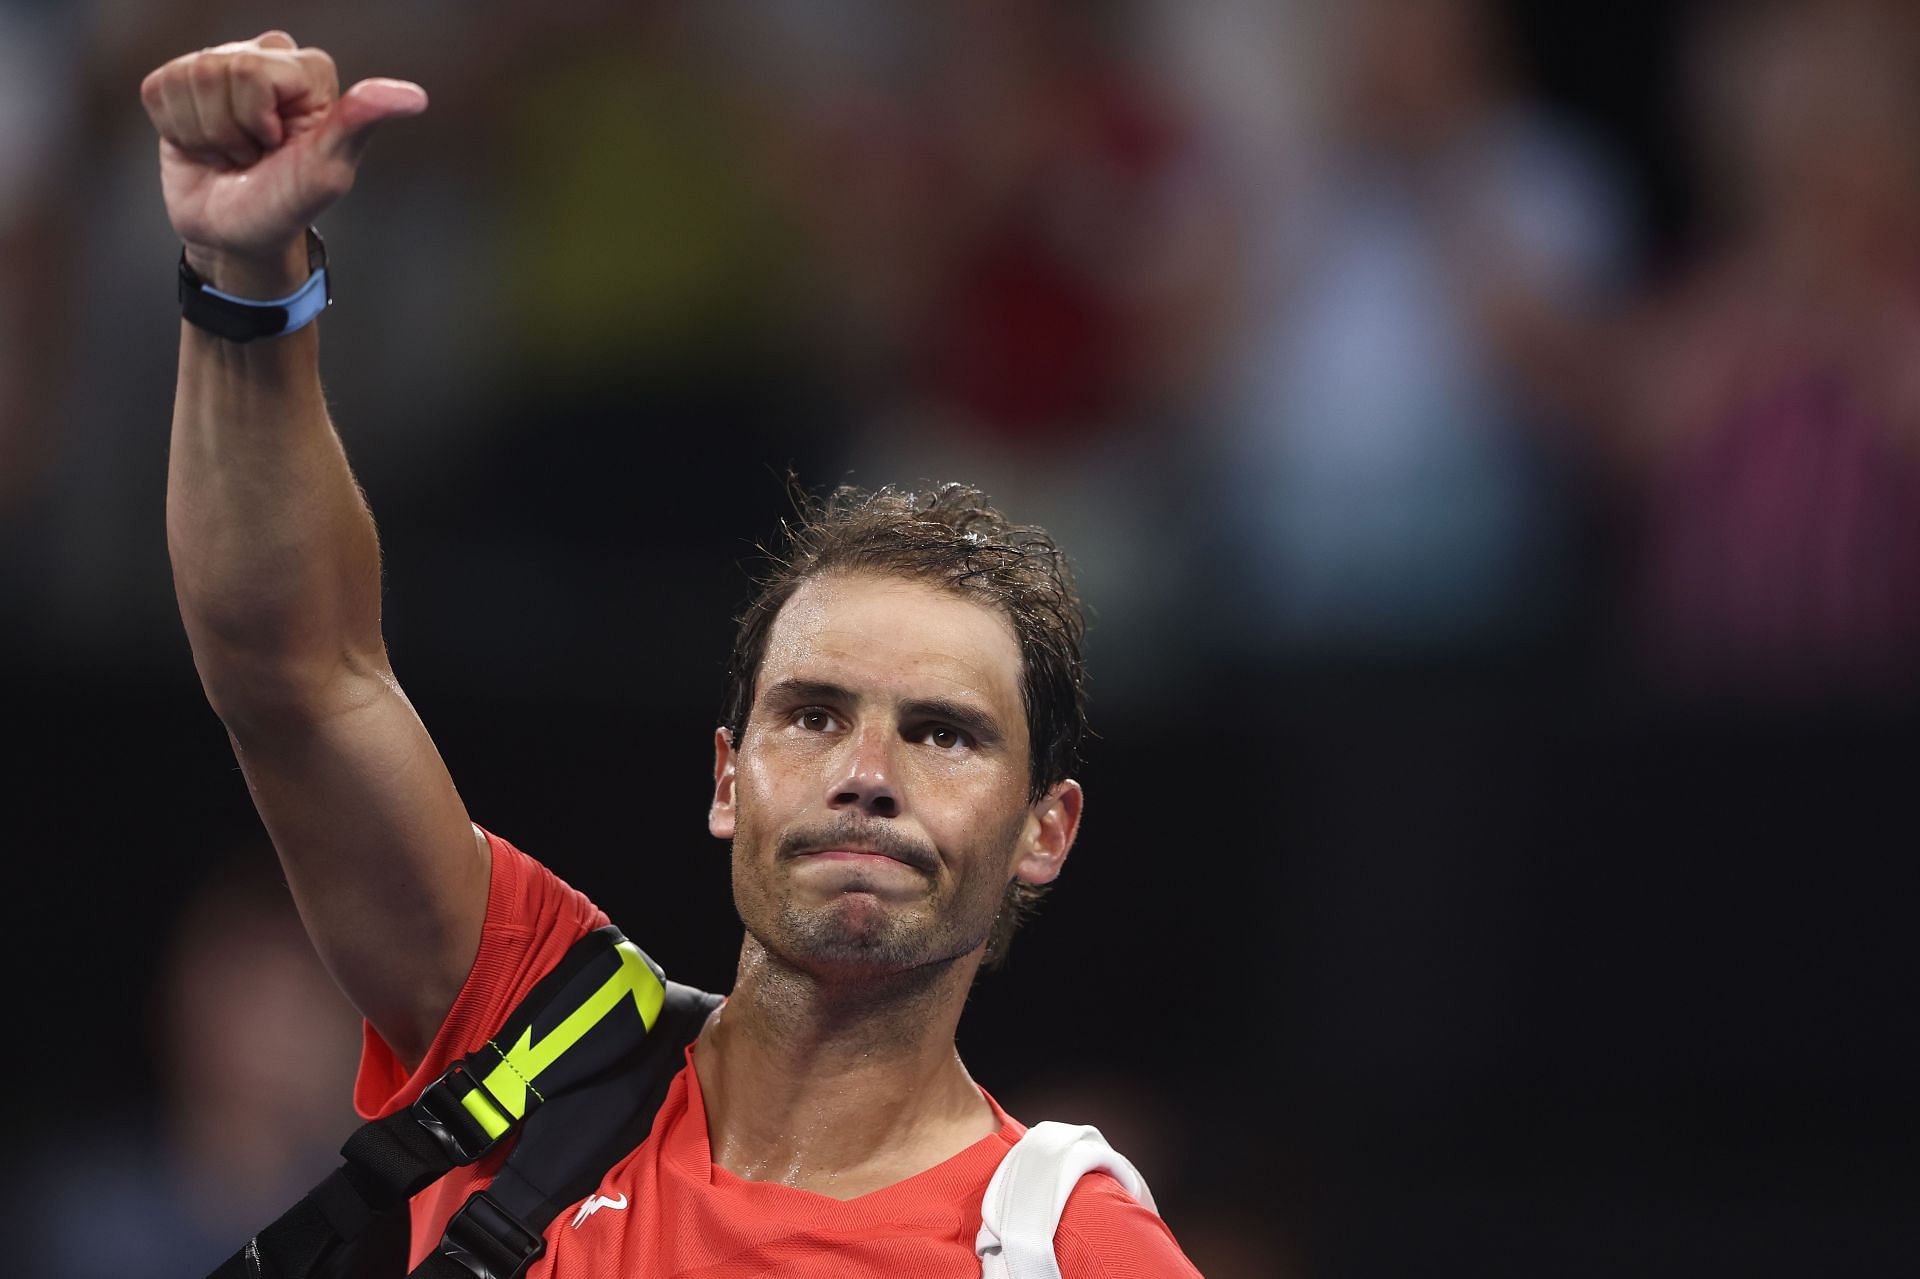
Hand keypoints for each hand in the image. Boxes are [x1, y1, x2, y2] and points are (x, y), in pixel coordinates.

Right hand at [140, 31, 425, 294]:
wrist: (236, 235)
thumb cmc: (287, 204)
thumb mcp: (327, 172)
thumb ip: (360, 125)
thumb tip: (415, 97)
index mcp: (309, 71)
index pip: (256, 72)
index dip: (257, 121)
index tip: (279, 147)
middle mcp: (267, 57)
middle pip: (217, 70)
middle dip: (230, 129)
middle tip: (254, 155)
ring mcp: (221, 66)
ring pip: (186, 79)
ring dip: (205, 134)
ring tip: (232, 154)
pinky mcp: (179, 83)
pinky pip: (159, 91)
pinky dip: (178, 132)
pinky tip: (204, 147)